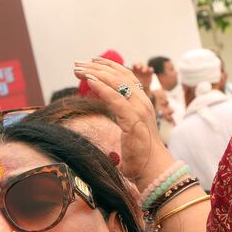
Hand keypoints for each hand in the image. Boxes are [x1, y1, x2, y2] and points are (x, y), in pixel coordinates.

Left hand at [73, 57, 171, 184]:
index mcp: (142, 103)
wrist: (154, 170)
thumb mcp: (129, 130)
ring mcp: (139, 110)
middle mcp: (142, 102)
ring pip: (116, 83)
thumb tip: (107, 110)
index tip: (92, 61)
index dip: (109, 67)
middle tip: (77, 64)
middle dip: (96, 67)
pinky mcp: (133, 120)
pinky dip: (101, 88)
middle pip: (119, 76)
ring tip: (78, 69)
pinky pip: (115, 99)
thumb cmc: (141, 155)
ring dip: (95, 73)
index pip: (126, 77)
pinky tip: (89, 81)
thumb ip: (121, 117)